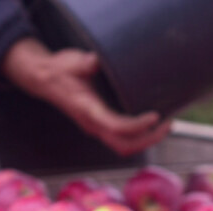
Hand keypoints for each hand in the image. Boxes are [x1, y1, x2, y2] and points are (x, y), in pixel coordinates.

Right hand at [1, 38, 170, 155]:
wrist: (45, 80)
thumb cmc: (60, 70)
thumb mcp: (72, 62)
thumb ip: (85, 63)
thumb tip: (96, 60)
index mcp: (88, 111)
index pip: (116, 127)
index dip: (137, 126)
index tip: (156, 116)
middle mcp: (93, 125)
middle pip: (124, 146)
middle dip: (149, 139)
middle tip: (168, 123)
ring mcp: (97, 128)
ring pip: (124, 147)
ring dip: (147, 141)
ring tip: (166, 125)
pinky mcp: (101, 125)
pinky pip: (122, 140)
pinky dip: (140, 137)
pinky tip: (153, 124)